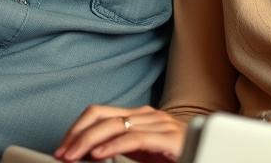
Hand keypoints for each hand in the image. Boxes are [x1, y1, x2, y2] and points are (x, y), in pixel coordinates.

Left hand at [55, 104, 185, 162]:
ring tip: (73, 156)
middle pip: (101, 116)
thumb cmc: (174, 156)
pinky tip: (98, 155)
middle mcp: (147, 115)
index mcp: (137, 116)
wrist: (209, 154)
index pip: (98, 114)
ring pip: (114, 125)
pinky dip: (113, 146)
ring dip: (88, 142)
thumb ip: (116, 148)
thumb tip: (87, 154)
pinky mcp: (169, 138)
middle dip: (76, 135)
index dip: (76, 129)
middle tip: (61, 154)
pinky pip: (135, 137)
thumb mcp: (140, 153)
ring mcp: (159, 124)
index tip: (62, 148)